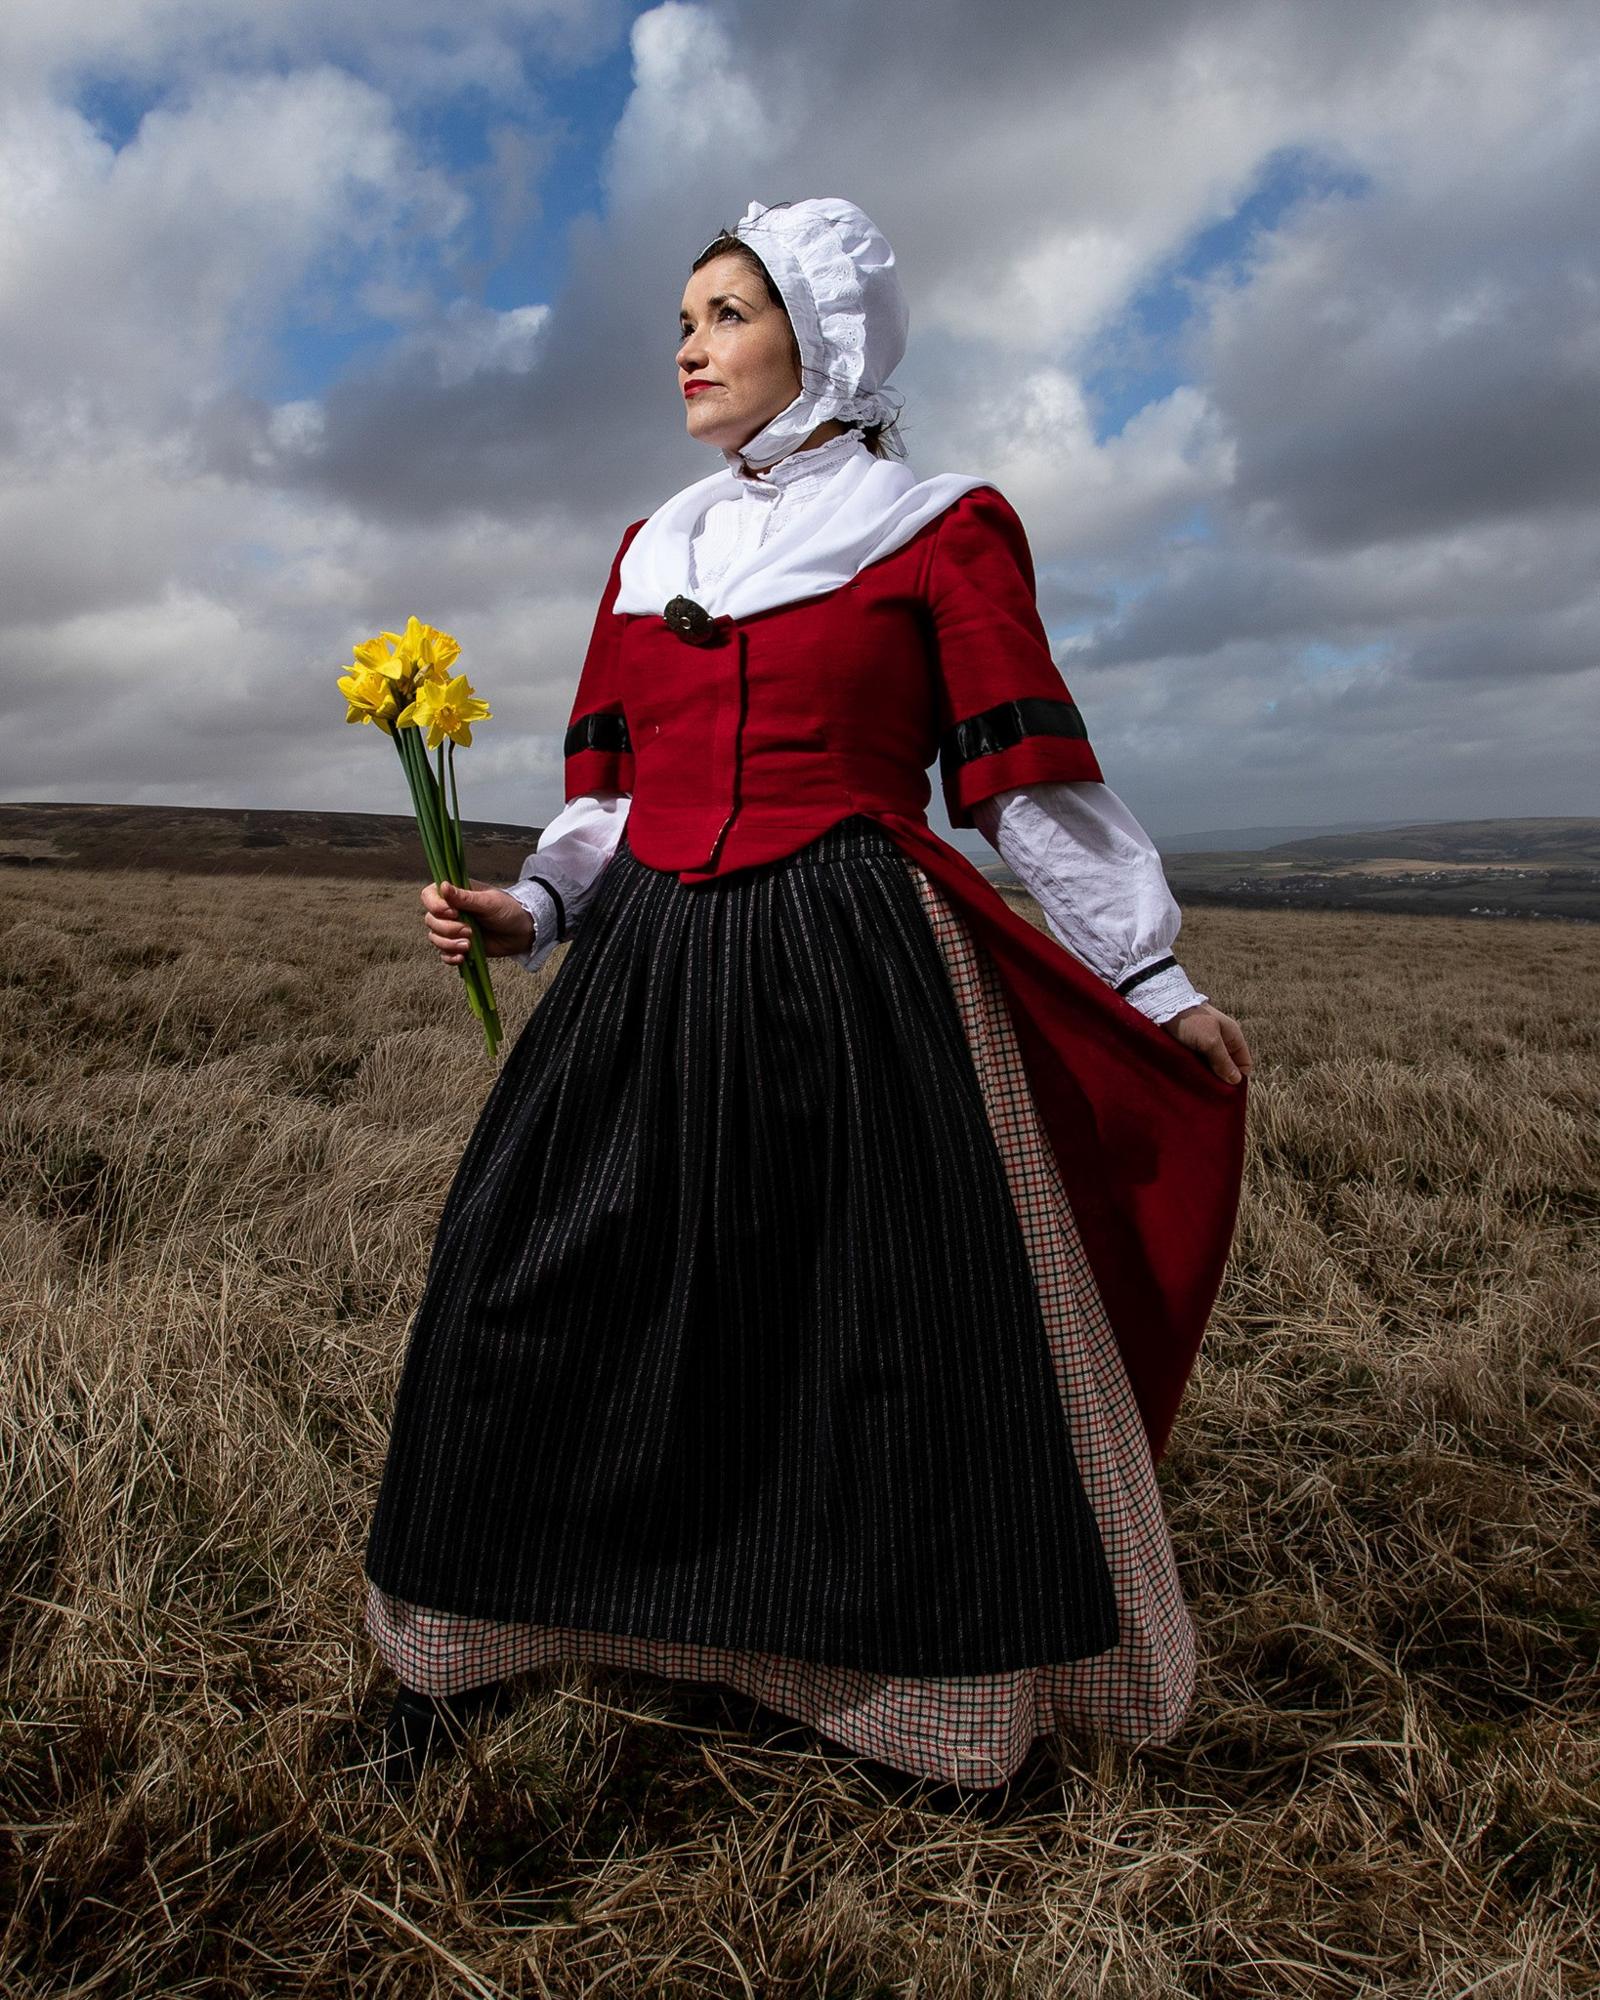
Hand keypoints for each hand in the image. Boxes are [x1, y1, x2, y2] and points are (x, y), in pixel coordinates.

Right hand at [419, 878, 534, 964]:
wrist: (522, 932)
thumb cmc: (507, 910)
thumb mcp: (488, 902)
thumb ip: (464, 897)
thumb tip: (442, 885)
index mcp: (454, 893)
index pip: (429, 895)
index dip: (435, 906)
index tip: (453, 913)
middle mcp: (450, 910)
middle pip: (430, 920)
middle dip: (448, 929)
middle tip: (469, 931)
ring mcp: (453, 929)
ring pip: (435, 938)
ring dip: (449, 944)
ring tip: (469, 944)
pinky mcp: (458, 945)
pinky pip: (443, 954)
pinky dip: (450, 957)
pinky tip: (463, 957)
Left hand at [1162, 1002, 1252, 1084]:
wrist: (1162, 1006)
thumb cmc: (1190, 1020)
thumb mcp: (1210, 1041)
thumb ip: (1223, 1061)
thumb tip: (1236, 1080)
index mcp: (1232, 1036)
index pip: (1244, 1063)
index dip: (1238, 1078)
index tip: (1227, 1092)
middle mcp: (1221, 1041)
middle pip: (1227, 1067)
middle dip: (1221, 1079)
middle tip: (1210, 1091)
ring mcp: (1205, 1045)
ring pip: (1212, 1068)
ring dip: (1206, 1077)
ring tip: (1199, 1088)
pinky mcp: (1190, 1048)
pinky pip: (1198, 1065)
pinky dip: (1196, 1072)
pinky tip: (1190, 1080)